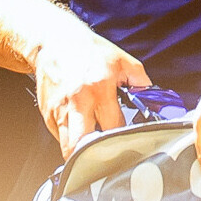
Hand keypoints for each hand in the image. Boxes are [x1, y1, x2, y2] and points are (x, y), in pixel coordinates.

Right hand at [34, 30, 148, 156]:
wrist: (54, 41)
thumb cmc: (87, 50)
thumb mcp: (121, 60)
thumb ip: (140, 80)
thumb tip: (153, 98)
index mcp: (100, 89)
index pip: (113, 129)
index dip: (121, 140)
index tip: (126, 144)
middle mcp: (77, 102)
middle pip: (82, 146)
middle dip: (95, 157)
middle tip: (106, 159)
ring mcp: (59, 109)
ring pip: (67, 147)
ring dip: (80, 152)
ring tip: (92, 149)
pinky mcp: (47, 113)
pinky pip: (59, 136)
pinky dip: (69, 139)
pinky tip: (79, 130)